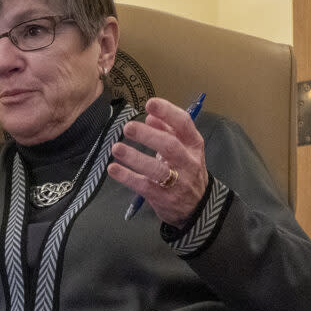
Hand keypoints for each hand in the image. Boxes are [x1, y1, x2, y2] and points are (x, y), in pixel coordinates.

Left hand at [107, 97, 208, 226]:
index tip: (150, 103)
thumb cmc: (186, 171)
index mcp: (193, 145)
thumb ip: (168, 131)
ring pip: (156, 169)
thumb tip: (150, 116)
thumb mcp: (184, 149)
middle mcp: (188, 162)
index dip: (167, 112)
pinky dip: (127, 177)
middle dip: (148, 135)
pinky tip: (113, 169)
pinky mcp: (163, 197)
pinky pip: (143, 186)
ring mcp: (177, 181)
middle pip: (169, 146)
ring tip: (116, 148)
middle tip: (128, 127)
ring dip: (135, 157)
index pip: (184, 124)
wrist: (197, 206)